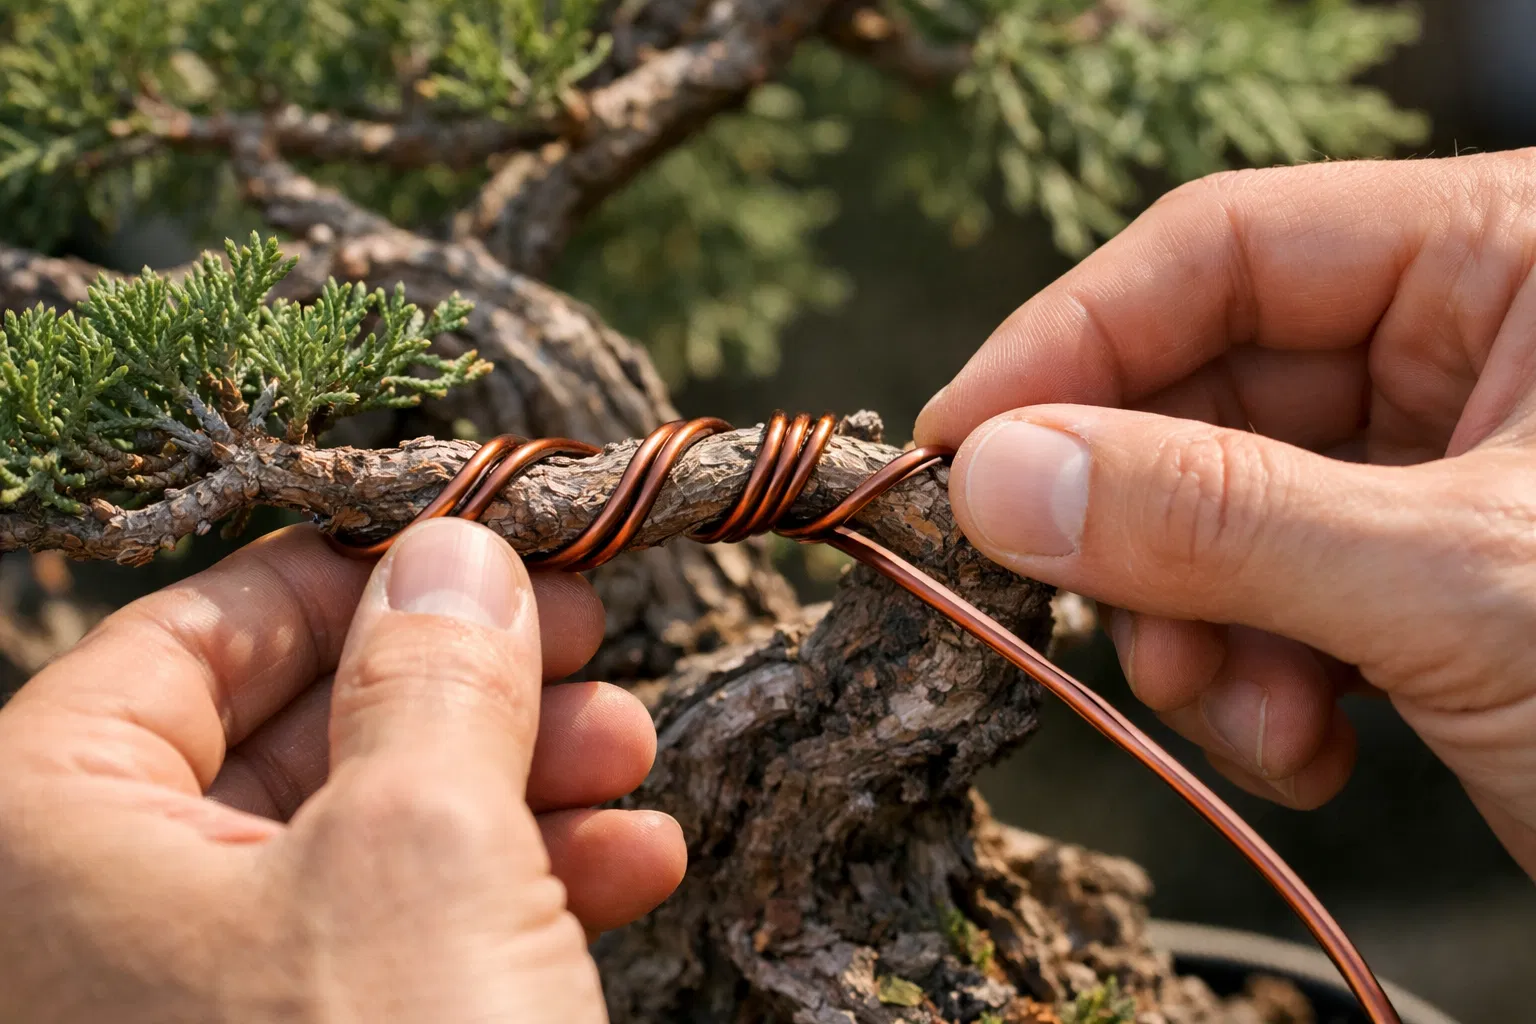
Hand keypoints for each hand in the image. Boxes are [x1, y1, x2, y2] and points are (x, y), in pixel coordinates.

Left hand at [0, 520, 685, 1022]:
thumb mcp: (421, 851)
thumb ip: (434, 676)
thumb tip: (452, 550)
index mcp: (41, 839)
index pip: (189, 638)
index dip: (348, 579)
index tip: (478, 544)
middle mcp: (98, 925)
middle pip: (298, 740)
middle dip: (467, 690)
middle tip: (591, 641)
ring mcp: (203, 1011)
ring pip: (367, 845)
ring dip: (517, 788)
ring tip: (637, 755)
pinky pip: (402, 945)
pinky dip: (519, 894)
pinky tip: (638, 864)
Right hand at [916, 149, 1535, 878]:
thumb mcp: (1457, 588)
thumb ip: (1217, 520)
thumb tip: (997, 475)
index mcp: (1515, 258)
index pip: (1226, 249)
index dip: (1070, 342)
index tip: (962, 446)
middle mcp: (1474, 344)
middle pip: (1207, 395)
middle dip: (1146, 533)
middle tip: (1093, 623)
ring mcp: (1444, 468)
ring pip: (1225, 515)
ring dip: (1200, 632)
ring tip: (1249, 720)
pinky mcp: (1427, 579)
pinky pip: (1277, 600)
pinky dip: (1257, 684)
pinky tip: (1307, 750)